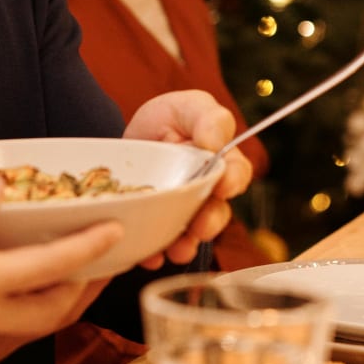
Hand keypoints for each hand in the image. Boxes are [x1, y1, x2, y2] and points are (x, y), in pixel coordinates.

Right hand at [0, 176, 121, 363]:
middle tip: (107, 256)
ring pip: (41, 323)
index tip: (117, 228)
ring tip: (77, 271)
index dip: (89, 247)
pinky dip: (38, 306)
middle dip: (90, 283)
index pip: (52, 267)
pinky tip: (25, 286)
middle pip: (60, 308)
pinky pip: (17, 327)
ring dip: (67, 298)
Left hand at [125, 90, 251, 268]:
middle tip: (200, 227)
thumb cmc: (168, 120)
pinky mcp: (157, 226)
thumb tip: (215, 144)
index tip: (223, 186)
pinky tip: (149, 255)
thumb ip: (208, 118)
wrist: (127, 144)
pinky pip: (159, 245)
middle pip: (217, 212)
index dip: (233, 182)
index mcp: (221, 163)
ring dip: (186, 245)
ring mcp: (183, 213)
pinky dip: (155, 253)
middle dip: (210, 223)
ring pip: (191, 236)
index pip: (236, 174)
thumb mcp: (187, 107)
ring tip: (175, 250)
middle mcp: (207, 194)